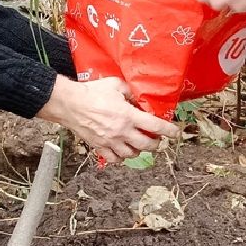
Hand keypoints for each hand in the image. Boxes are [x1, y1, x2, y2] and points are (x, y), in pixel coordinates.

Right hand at [38, 76, 180, 159]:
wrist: (70, 104)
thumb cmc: (92, 92)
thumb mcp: (116, 85)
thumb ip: (131, 91)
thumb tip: (138, 97)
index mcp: (128, 116)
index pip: (155, 126)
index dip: (169, 131)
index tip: (175, 132)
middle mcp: (122, 132)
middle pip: (147, 145)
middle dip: (156, 143)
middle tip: (156, 139)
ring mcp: (110, 142)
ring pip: (132, 154)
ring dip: (139, 150)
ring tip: (139, 143)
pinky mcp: (99, 147)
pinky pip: (115, 159)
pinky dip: (121, 157)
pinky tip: (122, 150)